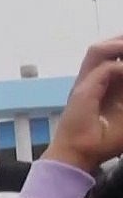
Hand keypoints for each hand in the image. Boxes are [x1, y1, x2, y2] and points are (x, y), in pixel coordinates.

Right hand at [44, 36, 122, 171]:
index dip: (119, 48)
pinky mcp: (82, 90)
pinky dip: (121, 68)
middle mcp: (90, 80)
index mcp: (100, 85)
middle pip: (103, 47)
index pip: (111, 56)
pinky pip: (105, 68)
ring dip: (118, 45)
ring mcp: (84, 83)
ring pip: (98, 50)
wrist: (79, 155)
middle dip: (120, 41)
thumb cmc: (101, 142)